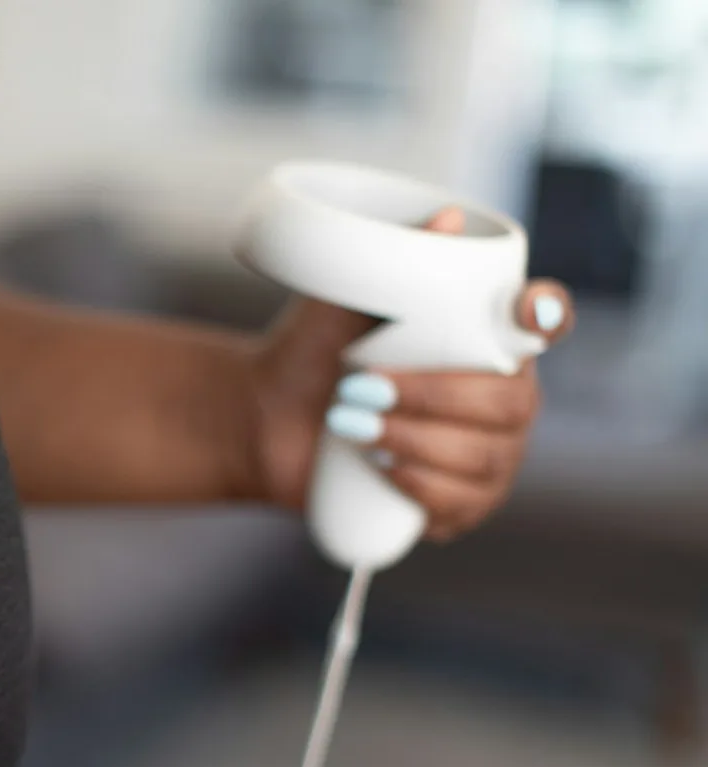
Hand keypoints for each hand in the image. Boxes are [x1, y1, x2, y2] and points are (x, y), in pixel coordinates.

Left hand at [247, 208, 575, 541]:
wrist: (264, 418)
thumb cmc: (312, 352)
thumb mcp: (341, 299)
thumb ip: (392, 260)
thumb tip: (449, 217)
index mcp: (488, 340)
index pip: (546, 321)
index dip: (548, 315)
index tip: (523, 314)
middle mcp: (502, 399)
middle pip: (510, 403)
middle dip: (434, 396)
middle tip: (362, 387)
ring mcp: (486, 456)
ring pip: (484, 457)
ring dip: (415, 440)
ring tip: (351, 423)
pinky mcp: (456, 504)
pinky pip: (462, 504)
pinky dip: (419, 486)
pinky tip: (381, 465)